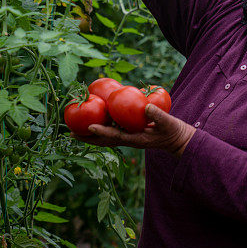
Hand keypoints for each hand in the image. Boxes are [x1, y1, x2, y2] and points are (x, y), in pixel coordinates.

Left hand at [70, 104, 194, 157]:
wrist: (177, 139)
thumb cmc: (173, 131)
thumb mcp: (168, 122)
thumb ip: (158, 115)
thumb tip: (146, 106)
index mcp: (136, 139)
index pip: (116, 136)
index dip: (102, 132)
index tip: (89, 127)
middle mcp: (128, 140)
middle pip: (104, 141)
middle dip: (87, 138)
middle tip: (70, 134)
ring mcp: (127, 138)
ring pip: (104, 138)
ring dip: (89, 135)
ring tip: (73, 130)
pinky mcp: (129, 134)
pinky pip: (110, 132)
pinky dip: (99, 128)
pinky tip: (92, 122)